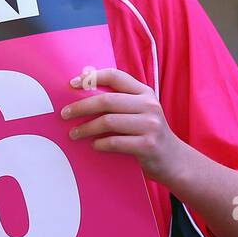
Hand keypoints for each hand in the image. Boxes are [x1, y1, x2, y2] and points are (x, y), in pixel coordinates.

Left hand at [61, 67, 186, 185]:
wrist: (173, 160)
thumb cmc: (147, 133)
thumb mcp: (139, 111)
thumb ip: (119, 99)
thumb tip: (83, 82)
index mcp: (144, 93)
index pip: (115, 76)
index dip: (92, 77)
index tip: (71, 84)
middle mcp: (149, 105)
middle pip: (107, 100)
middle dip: (81, 106)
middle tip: (64, 114)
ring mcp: (150, 125)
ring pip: (108, 121)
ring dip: (86, 128)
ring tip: (73, 133)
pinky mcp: (148, 144)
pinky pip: (115, 142)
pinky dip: (100, 144)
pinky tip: (93, 145)